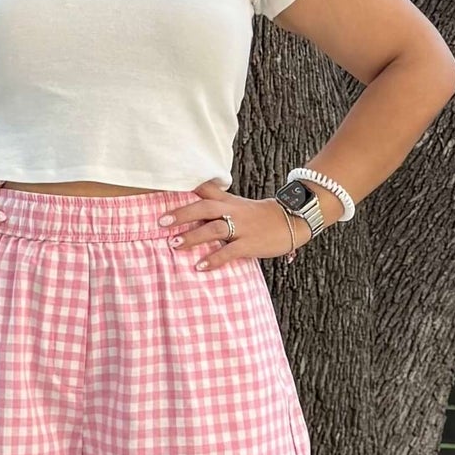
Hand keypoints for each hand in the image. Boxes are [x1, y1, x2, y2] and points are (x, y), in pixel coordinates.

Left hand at [159, 180, 309, 270]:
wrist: (292, 220)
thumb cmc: (261, 216)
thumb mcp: (238, 204)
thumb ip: (218, 203)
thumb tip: (192, 203)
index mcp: (229, 200)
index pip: (205, 189)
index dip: (185, 188)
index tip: (162, 189)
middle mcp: (233, 211)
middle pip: (204, 208)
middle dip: (182, 214)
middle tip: (161, 222)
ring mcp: (242, 227)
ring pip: (214, 229)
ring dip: (192, 237)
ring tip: (174, 245)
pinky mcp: (249, 244)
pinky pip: (229, 251)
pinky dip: (213, 259)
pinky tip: (199, 266)